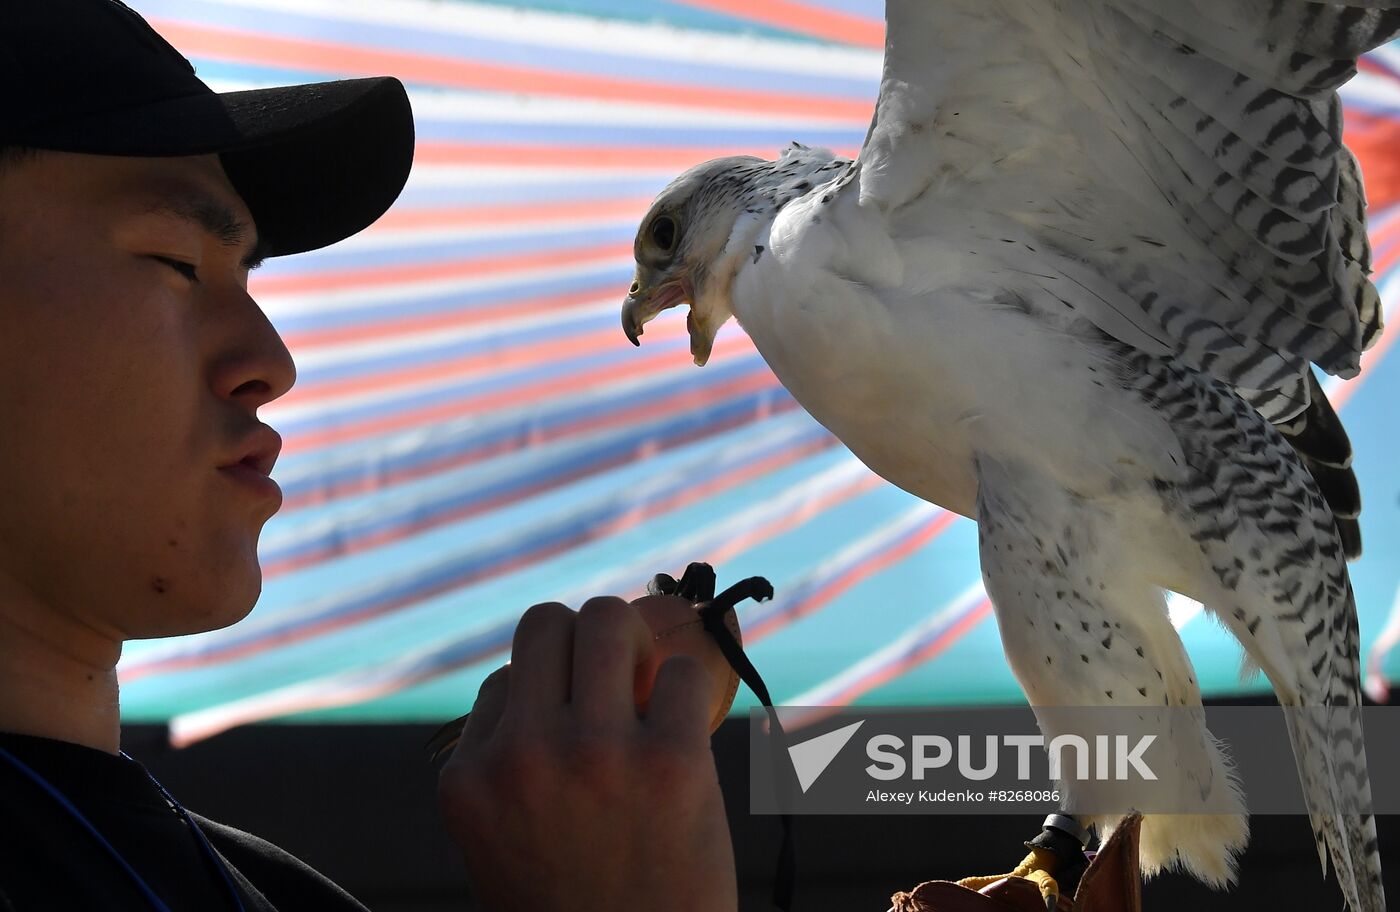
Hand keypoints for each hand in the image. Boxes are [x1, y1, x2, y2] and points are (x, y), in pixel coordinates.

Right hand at [436, 597, 738, 911]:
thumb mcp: (499, 845)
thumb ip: (507, 767)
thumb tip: (557, 682)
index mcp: (469, 779)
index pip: (505, 680)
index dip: (545, 697)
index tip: (573, 726)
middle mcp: (522, 756)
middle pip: (546, 622)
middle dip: (584, 638)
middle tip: (615, 677)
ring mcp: (596, 754)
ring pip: (609, 618)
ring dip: (636, 644)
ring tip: (650, 687)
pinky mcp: (671, 763)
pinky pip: (684, 673)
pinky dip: (688, 691)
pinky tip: (686, 730)